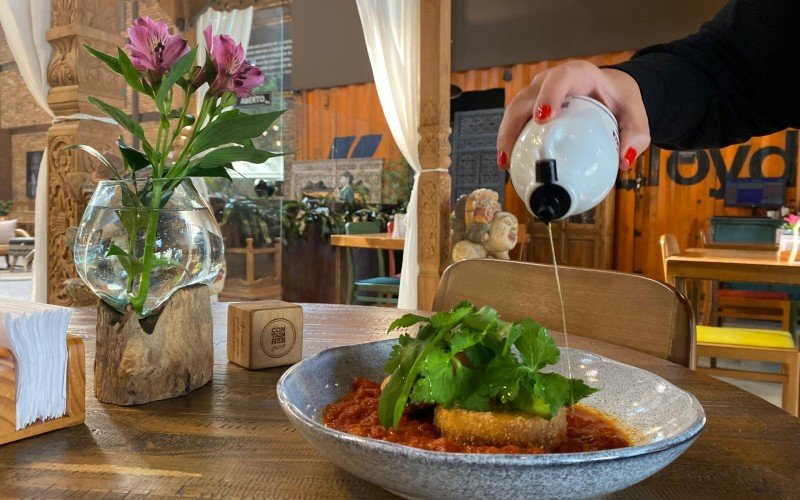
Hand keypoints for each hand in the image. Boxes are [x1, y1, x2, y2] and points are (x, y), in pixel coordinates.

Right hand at [496, 61, 649, 170]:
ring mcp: (537, 92)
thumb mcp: (635, 115)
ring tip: (505, 162)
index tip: (543, 118)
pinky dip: (509, 139)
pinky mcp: (530, 106)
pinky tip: (508, 162)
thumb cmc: (620, 102)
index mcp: (579, 74)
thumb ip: (637, 135)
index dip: (548, 96)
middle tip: (512, 151)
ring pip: (514, 109)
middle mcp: (551, 80)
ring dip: (506, 134)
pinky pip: (515, 120)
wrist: (609, 92)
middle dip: (514, 123)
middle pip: (526, 97)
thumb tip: (625, 161)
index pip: (560, 79)